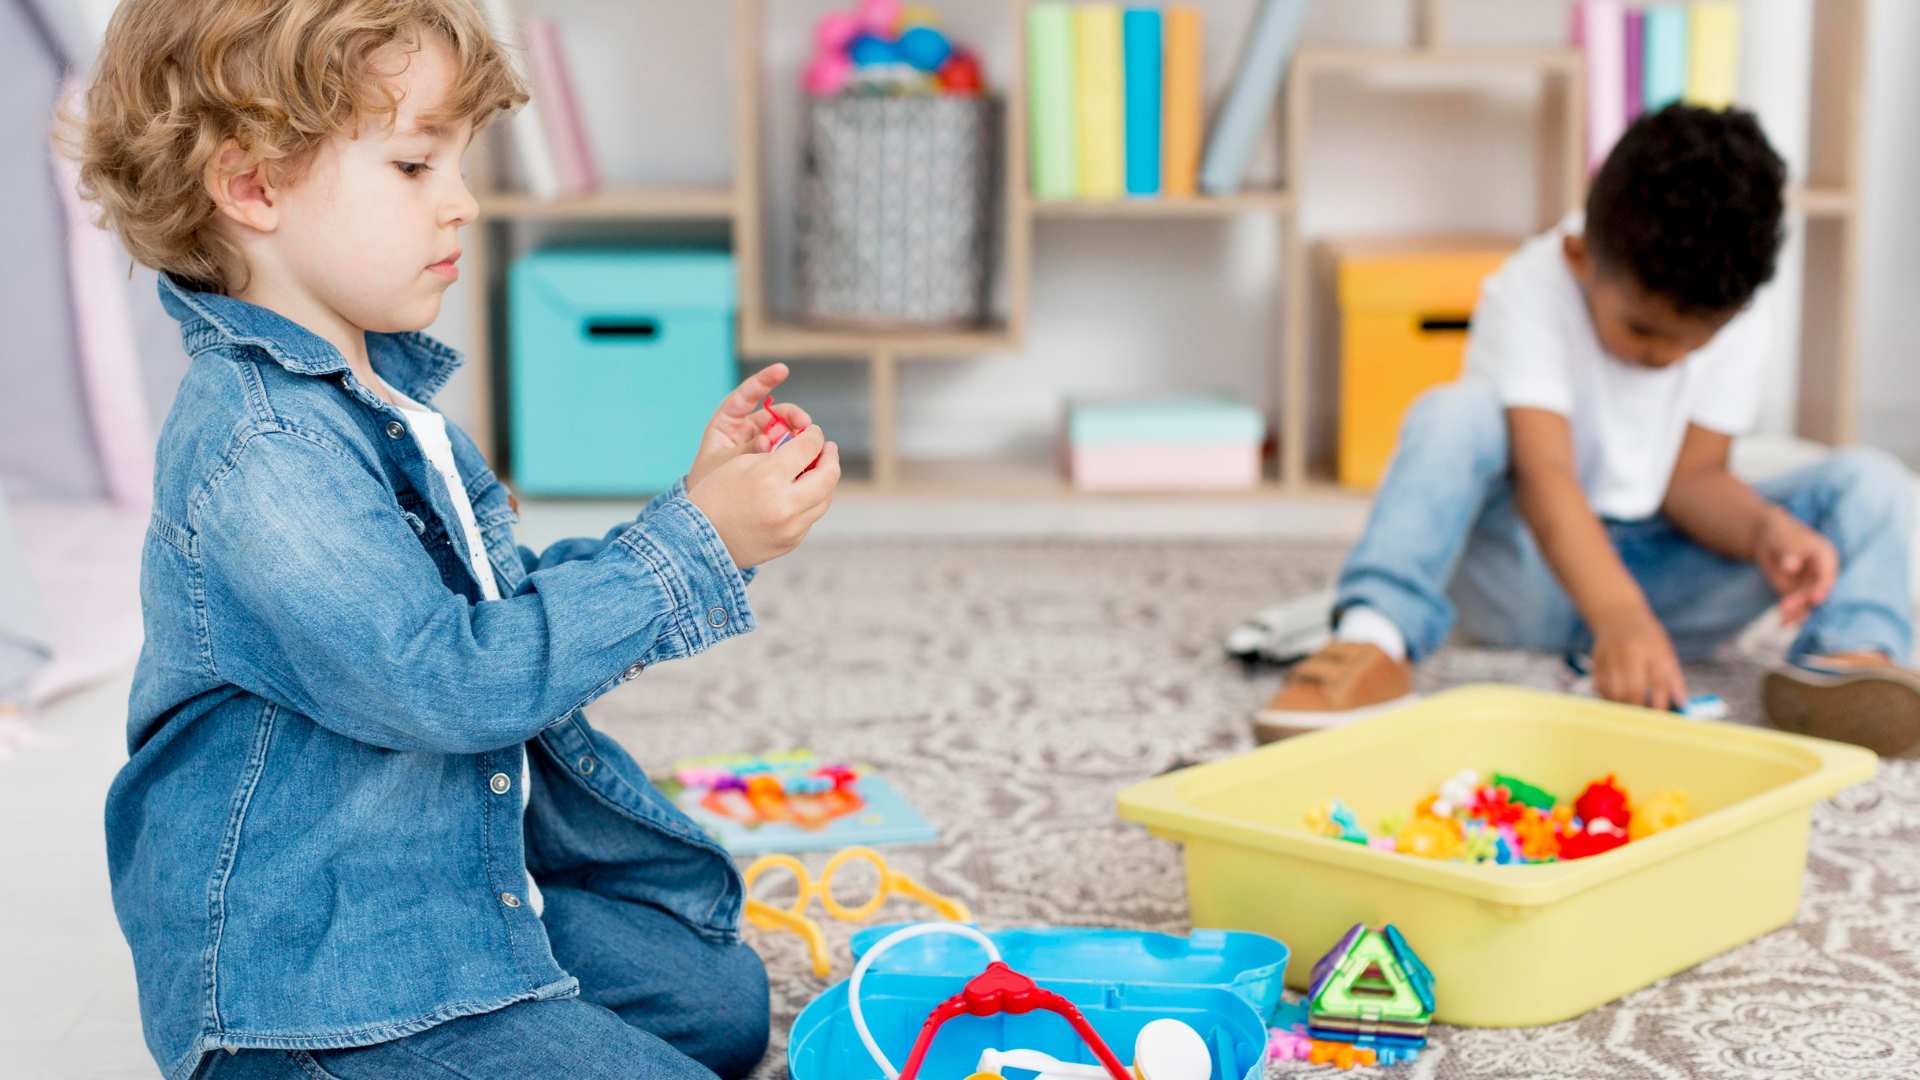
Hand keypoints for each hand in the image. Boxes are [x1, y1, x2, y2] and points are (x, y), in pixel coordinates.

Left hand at [685, 364, 813, 491]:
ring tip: (806, 446)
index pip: (747, 396)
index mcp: (728, 422)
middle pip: (775, 414)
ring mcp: (762, 443)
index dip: (764, 381)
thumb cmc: (710, 482)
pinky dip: (797, 453)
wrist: (710, 512)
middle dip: (792, 416)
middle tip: (805, 424)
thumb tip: (766, 441)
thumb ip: (743, 450)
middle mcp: (748, 429)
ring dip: (798, 437)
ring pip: (786, 432)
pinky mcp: (774, 459)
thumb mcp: (721, 463)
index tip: (782, 370)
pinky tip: (806, 458)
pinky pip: (788, 452)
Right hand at [686, 425, 840, 568]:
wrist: (697, 541)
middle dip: (830, 458)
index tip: (814, 433)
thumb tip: (805, 448)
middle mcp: (786, 504)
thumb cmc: (714, 495)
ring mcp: (791, 527)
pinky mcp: (790, 542)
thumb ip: (776, 454)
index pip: (808, 447)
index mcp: (769, 476)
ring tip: (818, 470)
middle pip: (828, 475)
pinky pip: (810, 517)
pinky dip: (810, 502)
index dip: (814, 436)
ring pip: (824, 499)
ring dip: (825, 481)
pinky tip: (802, 493)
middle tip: (828, 448)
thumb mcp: (740, 463)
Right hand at [1591, 606, 1687, 710]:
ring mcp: (1609, 658)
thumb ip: (1673, 678)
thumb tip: (1682, 704)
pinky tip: (1619, 700)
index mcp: (1651, 649)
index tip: (1666, 719)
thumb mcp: (1665, 651)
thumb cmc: (1646, 637)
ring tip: (1633, 712)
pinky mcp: (1595, 663)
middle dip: (1641, 710)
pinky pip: (1601, 689)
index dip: (1662, 704)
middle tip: (1648, 722)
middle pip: (1632, 691)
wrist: (1616, 615)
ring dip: (1625, 706)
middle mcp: (1628, 653)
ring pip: (1614, 693)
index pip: (1659, 682)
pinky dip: (1611, 698)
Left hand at [1753, 507, 1836, 625]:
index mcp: (1826, 557)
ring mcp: (1810, 585)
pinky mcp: (1797, 593)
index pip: (1827, 575)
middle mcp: (1821, 574)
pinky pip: (1797, 607)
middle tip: (1785, 607)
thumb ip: (1789, 553)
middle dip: (1803, 602)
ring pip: (1807, 603)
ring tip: (1783, 620)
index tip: (1815, 599)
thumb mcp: (1784, 540)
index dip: (1822, 587)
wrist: (1769, 539)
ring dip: (1797, 613)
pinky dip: (1790, 615)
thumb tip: (1791, 567)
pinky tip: (1782, 623)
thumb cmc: (1781, 534)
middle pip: (1816, 591)